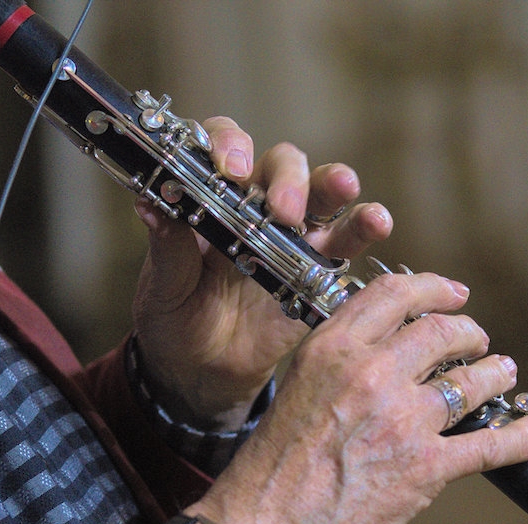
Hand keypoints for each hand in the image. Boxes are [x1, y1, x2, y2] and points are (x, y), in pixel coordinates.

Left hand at [132, 117, 391, 430]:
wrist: (200, 373)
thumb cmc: (174, 319)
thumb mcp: (162, 287)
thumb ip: (167, 247)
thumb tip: (151, 204)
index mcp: (211, 198)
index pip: (224, 146)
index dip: (229, 144)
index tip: (230, 168)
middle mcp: (255, 207)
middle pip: (282, 165)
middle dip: (288, 178)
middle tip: (283, 209)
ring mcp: (292, 238)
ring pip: (323, 196)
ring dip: (336, 185)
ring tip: (347, 187)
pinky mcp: (317, 273)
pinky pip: (345, 246)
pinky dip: (363, 230)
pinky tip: (376, 224)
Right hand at [185, 272, 527, 523]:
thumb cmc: (273, 466)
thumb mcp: (298, 389)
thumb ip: (341, 361)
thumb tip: (387, 350)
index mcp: (333, 349)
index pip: (396, 294)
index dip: (434, 289)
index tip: (452, 295)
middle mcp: (371, 373)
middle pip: (442, 332)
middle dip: (469, 332)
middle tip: (477, 340)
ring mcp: (403, 419)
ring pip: (472, 380)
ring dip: (495, 373)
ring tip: (502, 372)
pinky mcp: (426, 467)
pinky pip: (490, 443)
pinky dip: (524, 436)